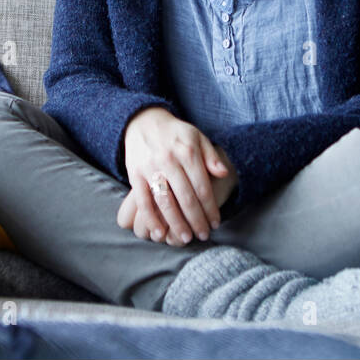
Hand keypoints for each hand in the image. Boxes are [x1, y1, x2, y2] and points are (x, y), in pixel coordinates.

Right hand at [116, 107, 236, 244]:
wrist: (143, 121)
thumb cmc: (175, 133)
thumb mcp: (197, 137)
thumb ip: (211, 156)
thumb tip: (223, 174)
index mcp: (188, 151)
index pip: (202, 186)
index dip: (210, 208)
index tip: (215, 223)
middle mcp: (169, 160)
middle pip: (186, 197)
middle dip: (196, 220)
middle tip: (203, 235)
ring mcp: (151, 168)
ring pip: (165, 202)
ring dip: (176, 223)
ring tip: (185, 238)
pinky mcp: (135, 175)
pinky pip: (143, 201)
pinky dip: (151, 219)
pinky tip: (159, 232)